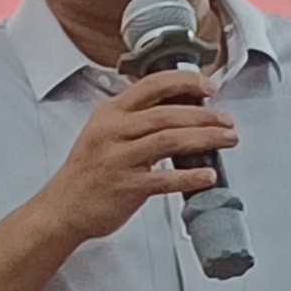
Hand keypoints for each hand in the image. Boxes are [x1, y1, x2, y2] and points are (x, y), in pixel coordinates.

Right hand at [33, 67, 236, 245]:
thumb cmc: (88, 171)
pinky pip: (166, 180)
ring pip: (170, 141)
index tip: (209, 87)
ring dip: (205, 139)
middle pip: (168, 114)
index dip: (186, 82)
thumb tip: (182, 108)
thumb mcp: (103, 132)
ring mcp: (119, 159)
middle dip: (205, 116)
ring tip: (227, 140)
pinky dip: (191, 177)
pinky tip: (208, 176)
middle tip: (228, 121)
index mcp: (110, 113)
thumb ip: (135, 118)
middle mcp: (113, 131)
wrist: (62, 208)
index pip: (152, 85)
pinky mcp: (127, 187)